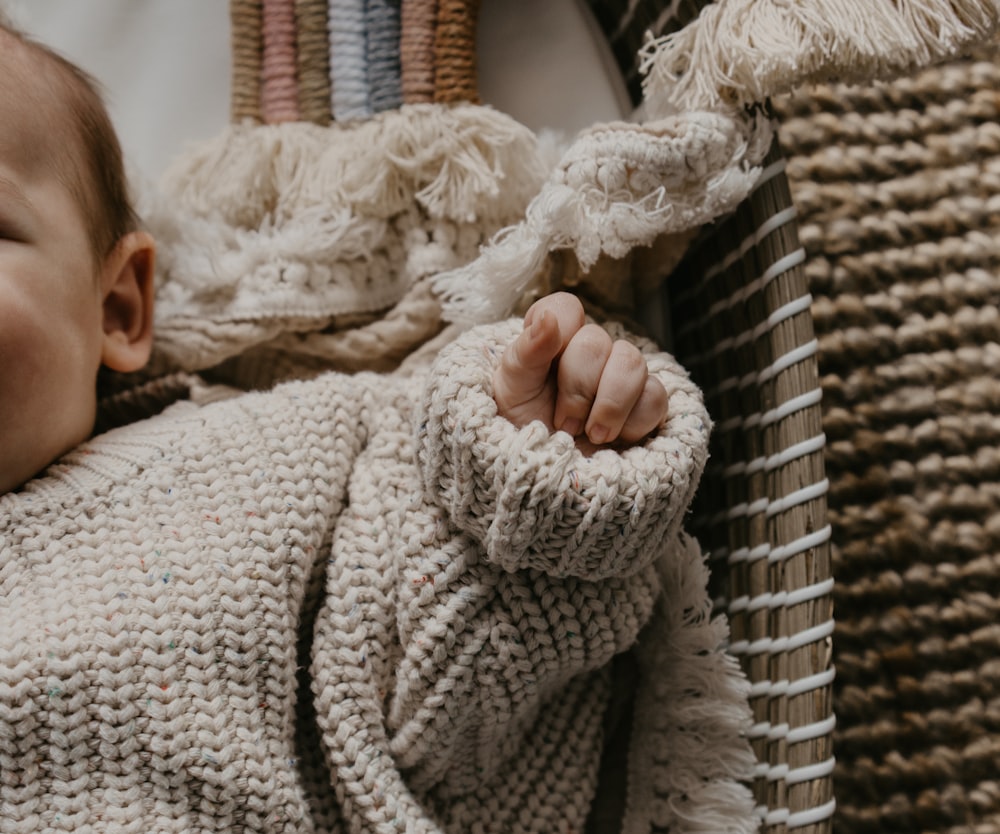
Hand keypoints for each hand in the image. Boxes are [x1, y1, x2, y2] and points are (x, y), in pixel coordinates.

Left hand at [493, 293, 668, 449]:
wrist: (547, 484)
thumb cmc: (522, 432)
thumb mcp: (511, 393)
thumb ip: (526, 352)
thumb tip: (549, 318)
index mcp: (552, 343)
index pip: (566, 308)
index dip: (560, 328)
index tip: (546, 363)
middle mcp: (589, 354)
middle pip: (597, 341)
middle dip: (578, 388)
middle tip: (564, 424)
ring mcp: (620, 378)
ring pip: (633, 362)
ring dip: (609, 405)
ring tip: (592, 436)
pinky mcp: (646, 406)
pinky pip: (656, 397)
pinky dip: (633, 423)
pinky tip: (615, 441)